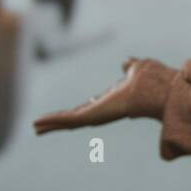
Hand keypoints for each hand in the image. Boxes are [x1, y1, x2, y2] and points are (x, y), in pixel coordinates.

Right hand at [33, 57, 174, 133]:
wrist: (155, 88)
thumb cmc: (151, 80)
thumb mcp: (136, 69)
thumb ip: (130, 67)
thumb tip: (127, 62)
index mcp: (112, 101)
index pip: (91, 106)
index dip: (79, 109)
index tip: (69, 114)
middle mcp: (103, 110)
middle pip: (76, 118)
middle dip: (58, 122)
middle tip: (42, 127)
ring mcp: (96, 115)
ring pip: (69, 121)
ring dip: (51, 124)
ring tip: (36, 128)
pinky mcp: (91, 117)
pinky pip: (68, 120)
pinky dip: (52, 121)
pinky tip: (38, 124)